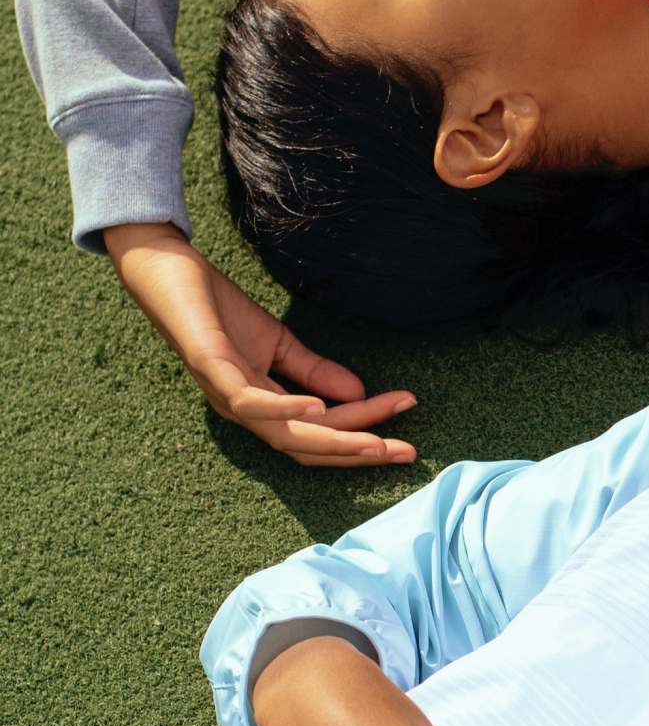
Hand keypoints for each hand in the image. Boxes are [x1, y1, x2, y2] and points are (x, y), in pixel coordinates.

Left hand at [104, 221, 416, 465]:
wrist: (165, 273)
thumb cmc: (216, 310)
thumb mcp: (279, 342)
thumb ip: (314, 371)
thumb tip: (357, 394)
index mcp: (260, 407)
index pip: (320, 431)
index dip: (365, 428)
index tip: (407, 411)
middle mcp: (242, 412)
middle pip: (308, 446)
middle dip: (359, 452)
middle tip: (406, 452)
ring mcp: (225, 394)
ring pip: (285, 434)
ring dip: (334, 441)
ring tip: (374, 442)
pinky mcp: (210, 368)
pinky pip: (251, 401)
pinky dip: (286, 409)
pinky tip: (319, 407)